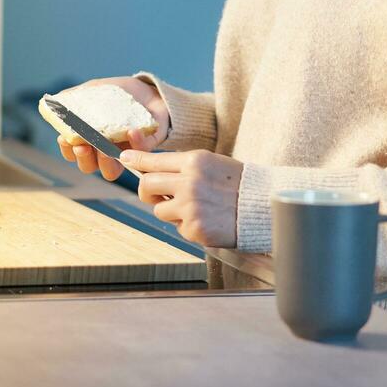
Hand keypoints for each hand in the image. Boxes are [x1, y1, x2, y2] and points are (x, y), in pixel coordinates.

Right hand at [54, 76, 169, 181]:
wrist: (147, 90)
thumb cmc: (116, 94)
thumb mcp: (95, 90)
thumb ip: (76, 96)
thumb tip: (54, 100)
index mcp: (88, 139)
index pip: (71, 152)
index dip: (66, 149)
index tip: (64, 138)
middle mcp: (103, 151)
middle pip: (87, 166)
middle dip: (83, 159)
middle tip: (82, 146)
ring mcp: (123, 153)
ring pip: (110, 172)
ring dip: (105, 163)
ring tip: (105, 148)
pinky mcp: (145, 150)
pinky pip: (139, 154)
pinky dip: (135, 144)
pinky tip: (132, 130)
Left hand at [120, 149, 243, 248]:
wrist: (262, 208)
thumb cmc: (236, 184)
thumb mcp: (210, 163)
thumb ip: (180, 164)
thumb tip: (146, 163)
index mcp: (193, 161)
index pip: (153, 160)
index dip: (135, 160)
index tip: (124, 159)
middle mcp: (189, 182)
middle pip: (146, 185)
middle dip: (148, 192)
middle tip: (159, 196)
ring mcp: (191, 206)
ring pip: (159, 210)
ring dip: (171, 212)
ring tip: (195, 208)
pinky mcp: (195, 228)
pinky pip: (178, 228)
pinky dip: (188, 226)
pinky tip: (207, 220)